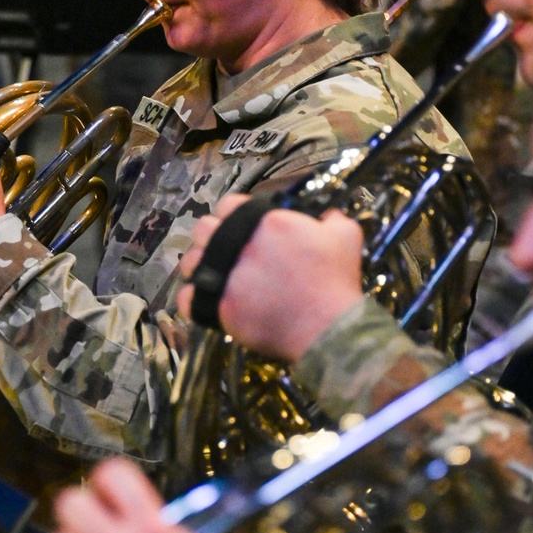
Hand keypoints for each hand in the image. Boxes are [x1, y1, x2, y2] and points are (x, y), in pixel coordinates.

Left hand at [177, 195, 366, 361]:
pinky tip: (204, 298)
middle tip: (225, 250)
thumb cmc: (336, 280)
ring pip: (190, 261)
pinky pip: (187, 298)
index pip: (229, 204)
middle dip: (212, 236)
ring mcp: (226, 276)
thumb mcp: (345, 236)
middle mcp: (239, 244)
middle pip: (203, 229)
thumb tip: (326, 214)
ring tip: (212, 274)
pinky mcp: (221, 307)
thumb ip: (331, 218)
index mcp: (265, 221)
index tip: (239, 227)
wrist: (329, 327)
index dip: (232, 214)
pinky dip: (192, 298)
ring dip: (199, 264)